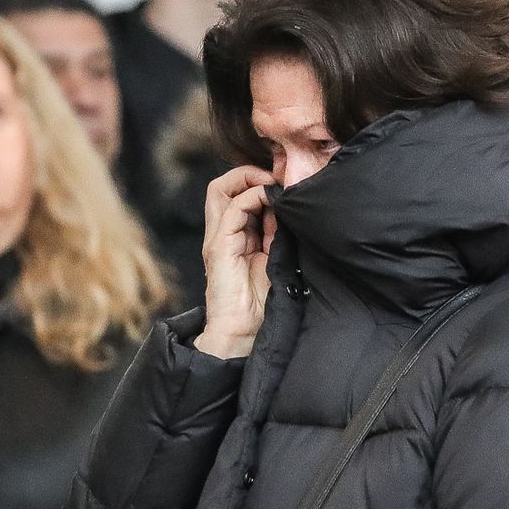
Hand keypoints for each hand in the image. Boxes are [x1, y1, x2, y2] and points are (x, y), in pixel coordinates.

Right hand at [194, 165, 276, 359]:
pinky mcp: (218, 247)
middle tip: (276, 178)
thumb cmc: (264, 303)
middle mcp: (224, 234)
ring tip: (273, 185)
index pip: (238, 195)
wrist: (245, 333)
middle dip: (249, 174)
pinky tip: (271, 200)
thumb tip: (290, 207)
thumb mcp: (278, 258)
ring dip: (249, 180)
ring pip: (221, 190)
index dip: (259, 183)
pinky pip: (231, 209)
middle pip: (224, 187)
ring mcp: (218, 239)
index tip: (285, 184)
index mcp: (237, 237)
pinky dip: (252, 197)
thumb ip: (279, 233)